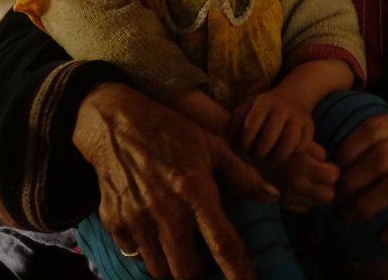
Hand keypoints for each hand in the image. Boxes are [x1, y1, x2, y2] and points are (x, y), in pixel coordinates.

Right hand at [74, 82, 278, 279]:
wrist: (116, 122)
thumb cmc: (170, 132)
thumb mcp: (211, 145)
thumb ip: (242, 174)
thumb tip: (272, 196)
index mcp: (195, 191)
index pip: (223, 244)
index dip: (239, 273)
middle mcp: (166, 211)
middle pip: (187, 271)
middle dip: (199, 271)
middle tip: (203, 256)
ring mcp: (137, 218)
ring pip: (160, 269)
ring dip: (173, 264)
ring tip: (179, 246)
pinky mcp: (114, 221)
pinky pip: (133, 254)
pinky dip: (146, 251)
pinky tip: (152, 233)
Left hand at [232, 87, 314, 162]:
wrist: (293, 97)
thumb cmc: (264, 109)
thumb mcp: (248, 107)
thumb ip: (236, 121)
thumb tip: (232, 140)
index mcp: (263, 103)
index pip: (250, 127)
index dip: (244, 143)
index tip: (244, 148)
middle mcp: (281, 109)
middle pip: (268, 139)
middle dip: (259, 153)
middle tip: (257, 156)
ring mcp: (297, 117)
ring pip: (288, 145)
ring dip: (277, 157)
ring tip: (272, 158)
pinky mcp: (310, 126)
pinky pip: (302, 147)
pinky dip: (293, 154)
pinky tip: (285, 152)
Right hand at [255, 141, 337, 211]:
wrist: (244, 149)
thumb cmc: (272, 137)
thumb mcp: (296, 137)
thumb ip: (315, 151)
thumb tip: (326, 161)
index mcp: (303, 167)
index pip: (333, 177)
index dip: (332, 170)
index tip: (326, 165)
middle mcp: (297, 186)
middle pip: (329, 195)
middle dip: (328, 185)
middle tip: (321, 174)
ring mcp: (287, 197)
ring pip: (316, 203)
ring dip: (316, 193)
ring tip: (308, 180)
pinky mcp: (279, 203)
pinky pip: (302, 208)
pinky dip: (304, 199)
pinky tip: (298, 187)